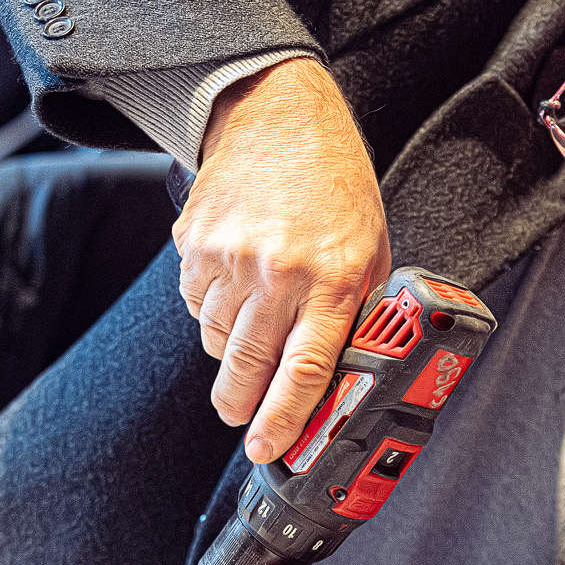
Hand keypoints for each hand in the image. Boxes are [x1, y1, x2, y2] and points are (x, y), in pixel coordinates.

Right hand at [177, 57, 391, 463]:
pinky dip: (211, 311)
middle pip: (245, 368)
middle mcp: (277, 271)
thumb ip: (354, 314)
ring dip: (230, 351)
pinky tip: (236, 286)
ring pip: (215, 342)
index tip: (267, 448)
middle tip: (243, 419)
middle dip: (240, 407)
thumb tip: (336, 378)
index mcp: (330, 279)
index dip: (282, 421)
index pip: (302, 370)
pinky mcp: (194, 243)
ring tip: (254, 325)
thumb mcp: (370, 251)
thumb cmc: (335, 186)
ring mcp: (229, 257)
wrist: (280, 116)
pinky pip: (194, 305)